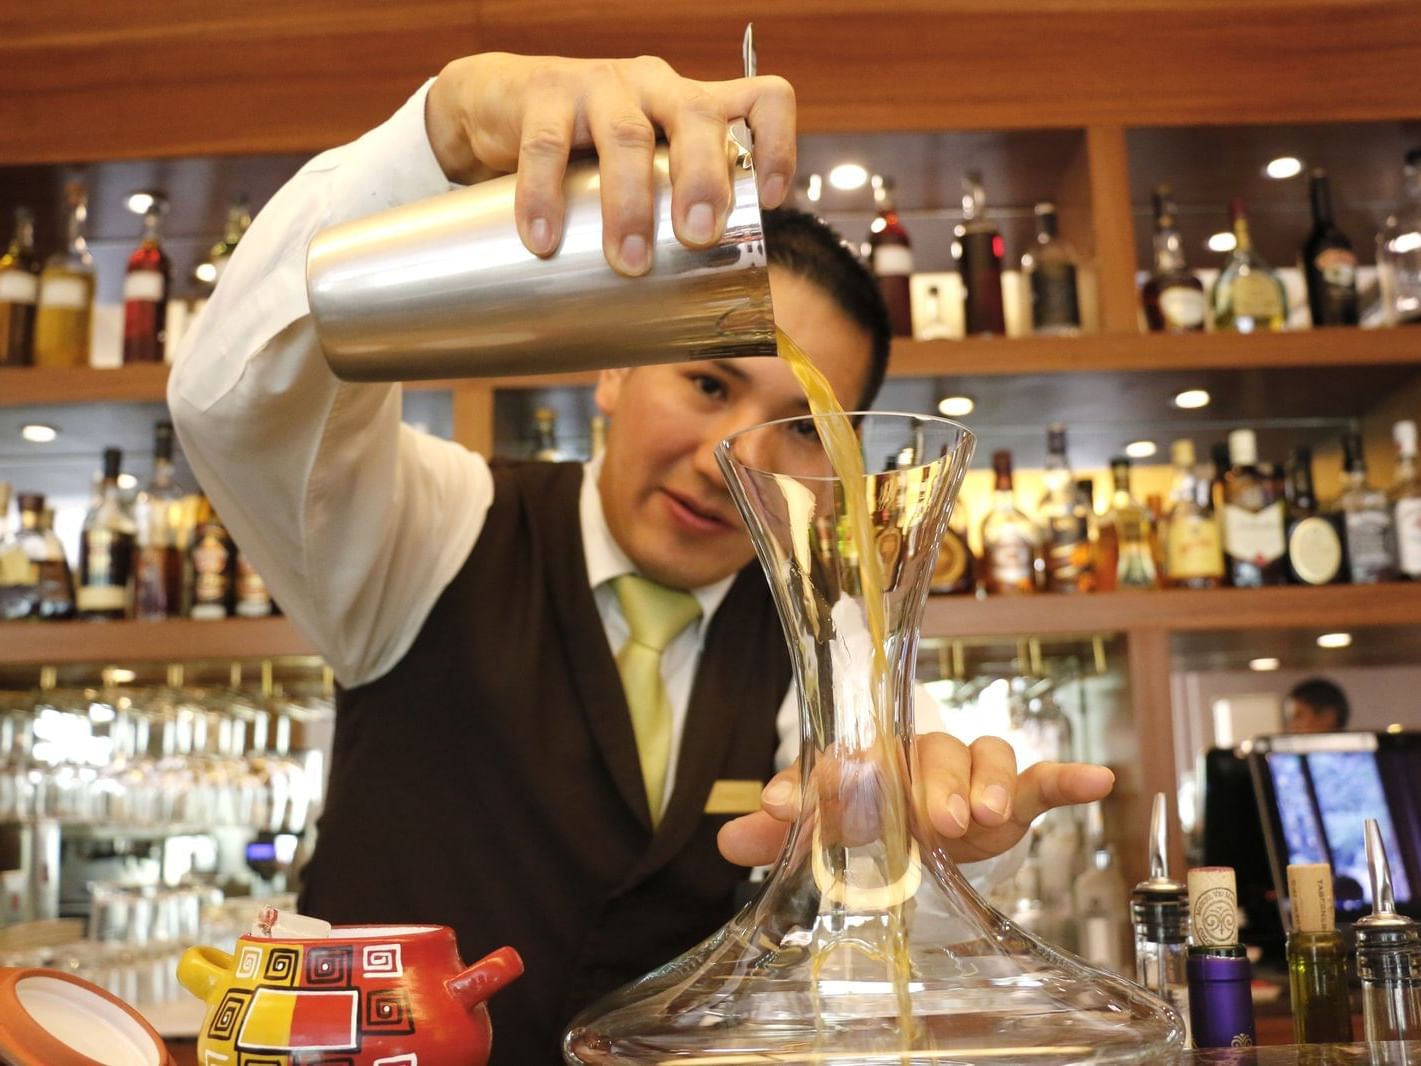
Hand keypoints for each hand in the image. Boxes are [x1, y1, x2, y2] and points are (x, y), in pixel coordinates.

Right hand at [425, 53, 795, 274]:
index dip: (777, 144)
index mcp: (693, 107)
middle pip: (698, 116)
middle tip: (697, 239)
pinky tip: (544, 240)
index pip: (760, 99)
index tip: (768, 201)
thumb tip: (685, 325)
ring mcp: (601, 85)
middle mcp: (657, 87)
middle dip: (704, 181)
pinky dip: (545, 197)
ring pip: (627, 135)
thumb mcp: (642, 172)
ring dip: (631, 202)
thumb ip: (664, 221)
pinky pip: (546, 147)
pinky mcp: (543, 94)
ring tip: (630, 260)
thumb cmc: (588, 153)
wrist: (499, 103)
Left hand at [717, 734, 1115, 866]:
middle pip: (926, 752)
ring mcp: (965, 773)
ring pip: (981, 756)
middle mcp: (915, 757)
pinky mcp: (1009, 795)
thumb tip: (728, 836)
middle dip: (928, 784)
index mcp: (865, 761)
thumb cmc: (868, 816)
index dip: (818, 781)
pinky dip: (1066, 776)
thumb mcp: (823, 830)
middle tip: (932, 820)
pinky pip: (1039, 777)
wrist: (918, 823)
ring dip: (984, 782)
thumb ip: (779, 834)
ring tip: (982, 815)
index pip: (841, 759)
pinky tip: (1095, 780)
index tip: (790, 806)